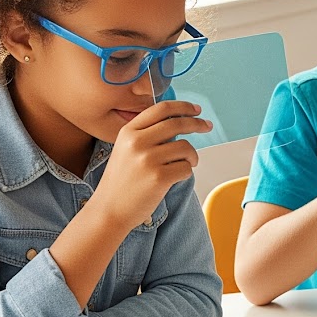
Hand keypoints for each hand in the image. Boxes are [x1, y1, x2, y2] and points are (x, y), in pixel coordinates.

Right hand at [96, 100, 211, 227]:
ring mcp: (148, 159)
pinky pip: (186, 168)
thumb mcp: (126, 149)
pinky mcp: (159, 177)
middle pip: (177, 123)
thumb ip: (147, 134)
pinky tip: (175, 178)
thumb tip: (181, 123)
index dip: (182, 107)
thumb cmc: (122, 181)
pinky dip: (186, 172)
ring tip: (185, 164)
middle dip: (197, 124)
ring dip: (192, 156)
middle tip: (207, 126)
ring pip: (185, 147)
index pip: (160, 109)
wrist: (109, 209)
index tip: (196, 110)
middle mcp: (137, 142)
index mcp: (128, 132)